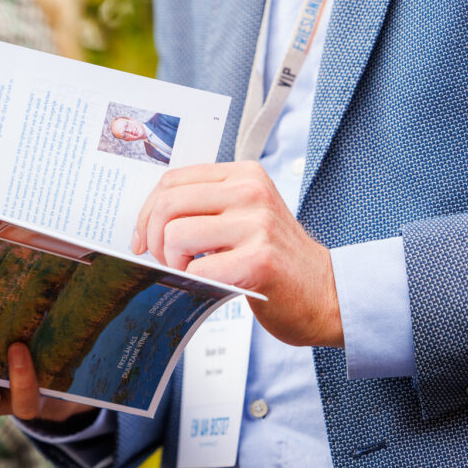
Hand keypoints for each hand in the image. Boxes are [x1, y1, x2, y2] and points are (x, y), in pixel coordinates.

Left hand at [132, 161, 343, 347]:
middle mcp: (251, 192)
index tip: (143, 238)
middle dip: (153, 239)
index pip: (172, 181)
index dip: (146, 212)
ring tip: (192, 272)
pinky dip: (192, 281)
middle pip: (167, 205)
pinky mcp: (258, 261)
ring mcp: (256, 225)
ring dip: (172, 262)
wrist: (324, 293)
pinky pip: (197, 269)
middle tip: (165, 260)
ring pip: (175, 235)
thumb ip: (204, 205)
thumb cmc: (276, 258)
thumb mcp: (244, 215)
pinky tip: (210, 284)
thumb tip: (147, 218)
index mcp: (244, 174)